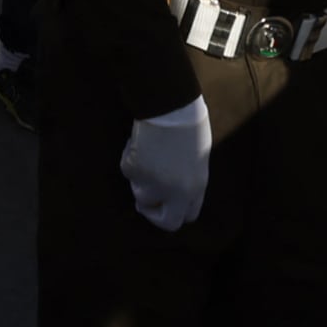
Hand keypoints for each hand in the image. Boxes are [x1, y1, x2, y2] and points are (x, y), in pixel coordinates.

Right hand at [119, 98, 211, 227]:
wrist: (169, 105)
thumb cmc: (187, 124)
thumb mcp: (197, 159)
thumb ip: (187, 181)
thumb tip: (173, 195)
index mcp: (196, 187)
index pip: (186, 217)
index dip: (174, 212)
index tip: (165, 205)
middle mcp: (176, 193)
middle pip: (166, 222)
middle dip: (154, 213)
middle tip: (146, 200)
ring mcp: (154, 184)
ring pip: (141, 194)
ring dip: (141, 178)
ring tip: (149, 152)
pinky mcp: (135, 171)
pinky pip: (128, 171)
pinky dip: (131, 159)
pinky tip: (140, 142)